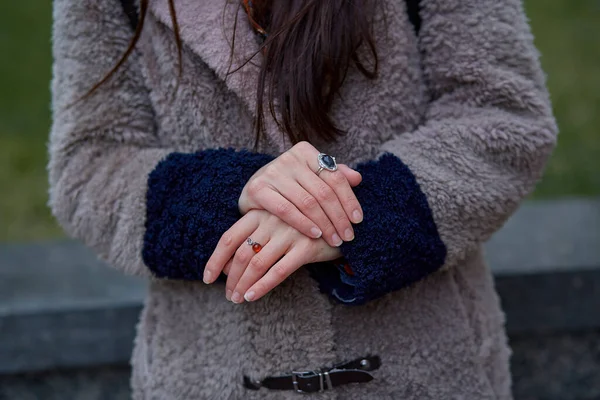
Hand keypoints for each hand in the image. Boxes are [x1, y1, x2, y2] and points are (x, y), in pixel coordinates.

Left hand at [203, 209, 341, 302]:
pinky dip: (263, 286)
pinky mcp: (306, 247)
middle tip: (228, 295)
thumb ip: (255, 238)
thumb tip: (229, 266)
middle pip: (241, 254)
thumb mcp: (277, 222)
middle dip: (231, 279)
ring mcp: (289, 233)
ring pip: (257, 264)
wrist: (341, 218)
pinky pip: (279, 271)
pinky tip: (253, 296)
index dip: (215, 260)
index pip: (229, 238)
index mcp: (261, 213)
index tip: (208, 278)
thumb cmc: (303, 224)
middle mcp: (272, 221)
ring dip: (244, 285)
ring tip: (238, 299)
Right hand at [238, 141, 362, 247]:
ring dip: (324, 224)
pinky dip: (303, 224)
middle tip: (348, 236)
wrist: (253, 191)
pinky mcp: (257, 189)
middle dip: (338, 217)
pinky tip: (315, 235)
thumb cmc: (289, 186)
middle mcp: (288, 158)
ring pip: (307, 202)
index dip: (349, 200)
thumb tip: (358, 178)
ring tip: (334, 239)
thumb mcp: (312, 177)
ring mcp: (272, 172)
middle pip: (323, 192)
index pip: (335, 177)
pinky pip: (286, 210)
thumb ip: (334, 175)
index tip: (358, 220)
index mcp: (305, 151)